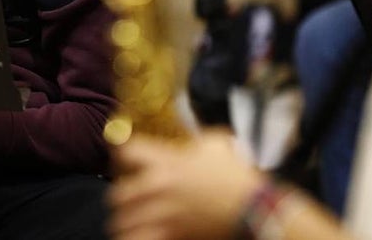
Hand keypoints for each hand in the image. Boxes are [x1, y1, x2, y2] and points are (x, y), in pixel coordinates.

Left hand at [107, 130, 265, 239]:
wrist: (252, 209)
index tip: (122, 153)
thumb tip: (191, 142)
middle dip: (122, 194)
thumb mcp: (216, 144)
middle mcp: (158, 189)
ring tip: (130, 218)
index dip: (120, 150)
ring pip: (124, 222)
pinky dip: (135, 237)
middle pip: (119, 193)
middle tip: (128, 193)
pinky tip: (137, 234)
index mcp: (166, 163)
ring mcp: (163, 215)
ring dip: (126, 220)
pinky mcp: (171, 236)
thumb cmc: (236, 176)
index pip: (126, 151)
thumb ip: (196, 140)